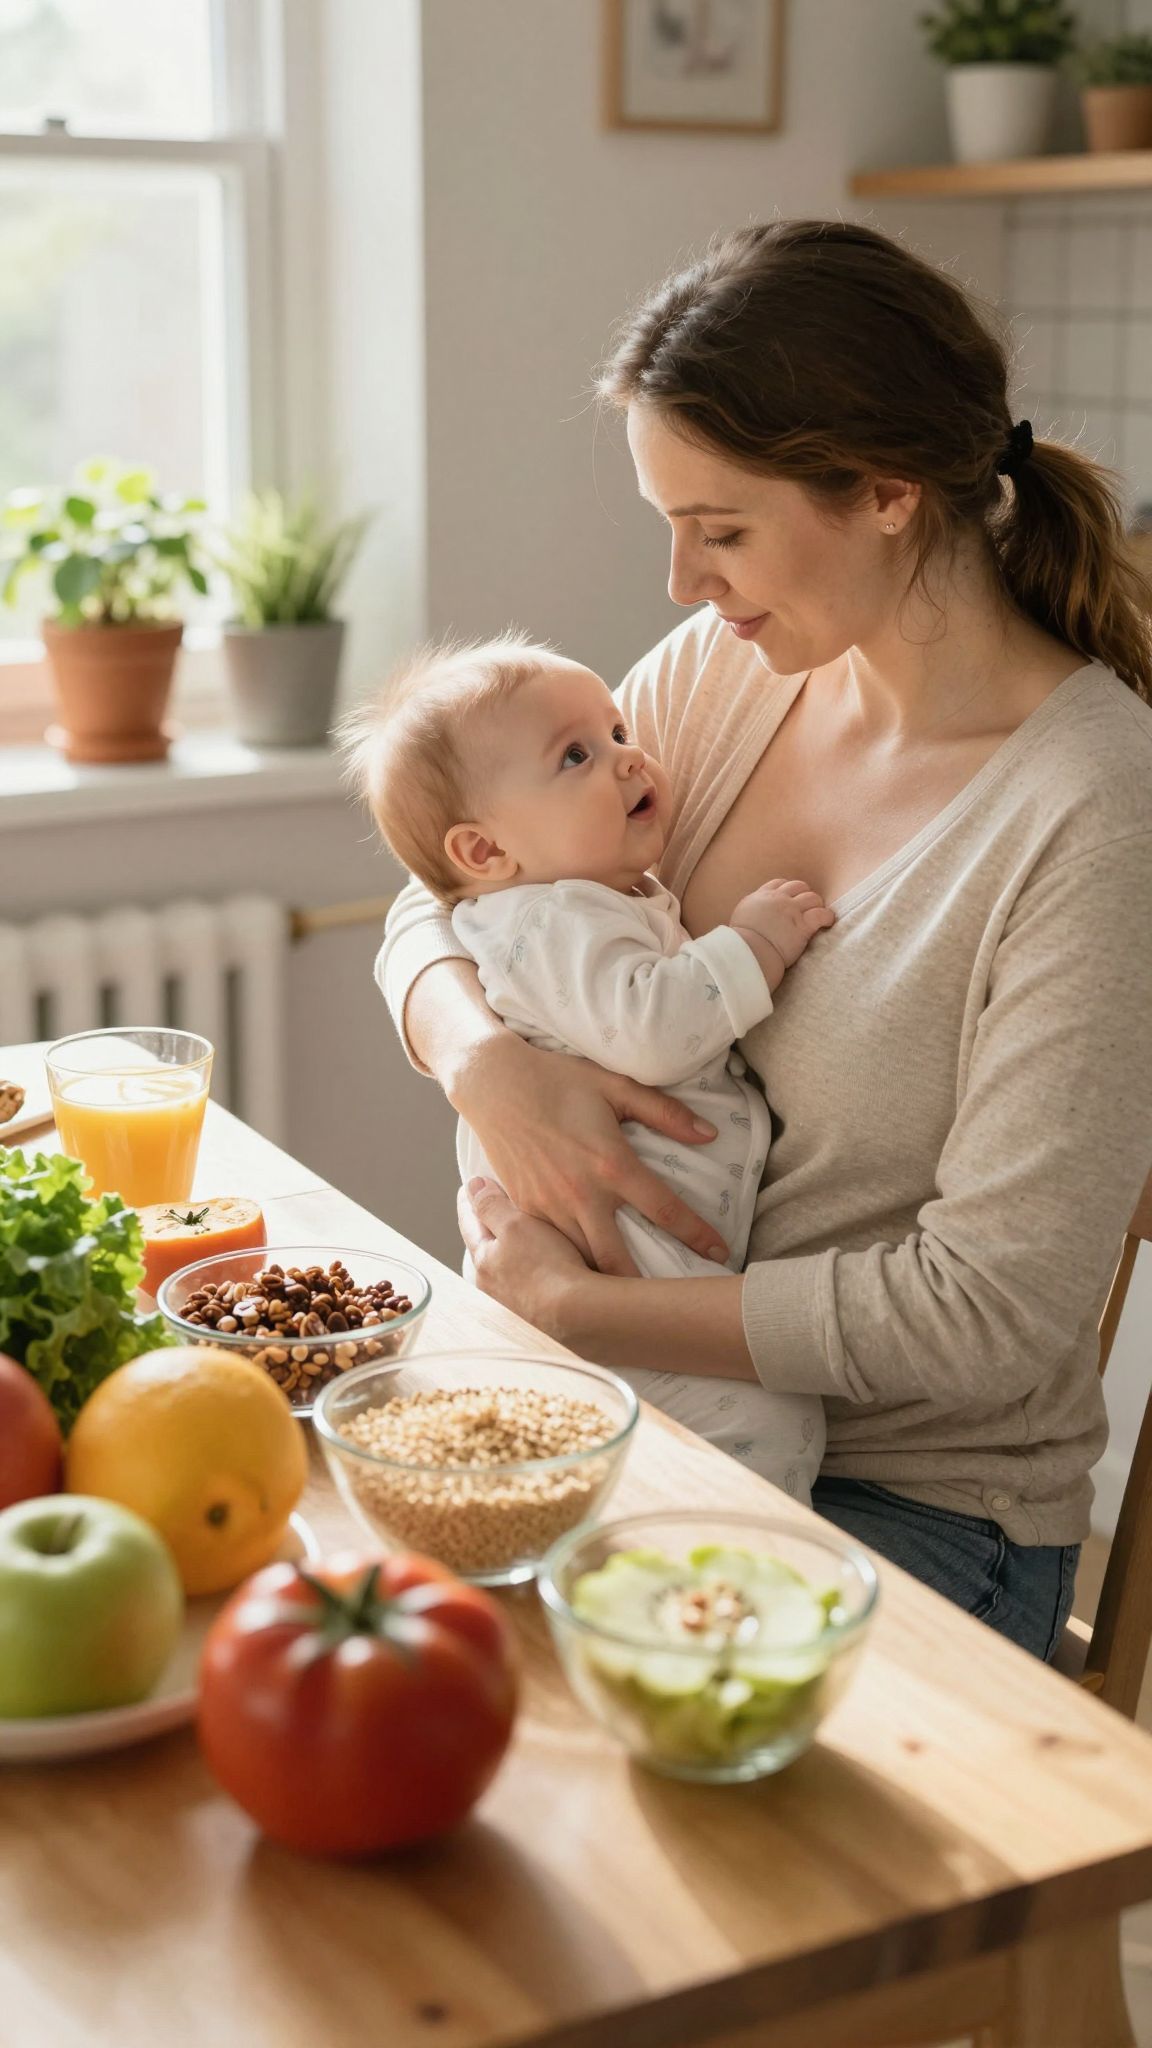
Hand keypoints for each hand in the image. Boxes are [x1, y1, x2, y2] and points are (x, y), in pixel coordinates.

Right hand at [449, 1031, 727, 1277]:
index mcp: (612, 1164)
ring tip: (631, 1298)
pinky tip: (585, 1274)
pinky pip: (553, 1247)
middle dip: (644, 1289)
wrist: (494, 1082)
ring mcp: (549, 1207)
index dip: (698, 1235)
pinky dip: (571, 1262)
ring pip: (582, 1261)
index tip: (721, 1253)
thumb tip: (710, 1134)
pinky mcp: (525, 1210)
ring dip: (605, 1281)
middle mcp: (581, 1194)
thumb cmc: (558, 1080)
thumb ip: (665, 1112)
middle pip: (618, 1260)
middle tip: (670, 1300)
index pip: (665, 1210)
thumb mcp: (616, 1086)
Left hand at [458, 1178, 593, 1338]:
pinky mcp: (535, 1310)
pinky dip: (528, 1264)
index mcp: (482, 1260)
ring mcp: (513, 1300)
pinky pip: (525, 1279)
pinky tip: (541, 1263)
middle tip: (492, 1206)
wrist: (577, 1313)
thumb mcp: (515, 1225)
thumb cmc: (545, 1266)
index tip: (469, 1186)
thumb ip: (492, 1206)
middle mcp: (491, 1284)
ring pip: (505, 1263)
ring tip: (520, 1233)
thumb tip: (473, 1188)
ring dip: (509, 1247)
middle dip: (487, 1225)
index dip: (469, 1201)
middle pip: (484, 1245)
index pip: (468, 1222)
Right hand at [731, 879, 834, 988]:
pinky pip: (821, 914)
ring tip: (818, 913)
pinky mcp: (803, 926)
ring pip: (812, 897)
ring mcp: (791, 911)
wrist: (748, 953)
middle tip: (806, 907)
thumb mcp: (741, 917)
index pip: (779, 883)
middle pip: (798, 886)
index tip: (791, 898)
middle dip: (804, 894)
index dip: (788, 889)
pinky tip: (828, 921)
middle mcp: (777, 899)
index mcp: (761, 897)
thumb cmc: (741, 942)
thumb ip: (751, 911)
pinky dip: (827, 916)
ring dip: (816, 904)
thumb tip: (755, 915)